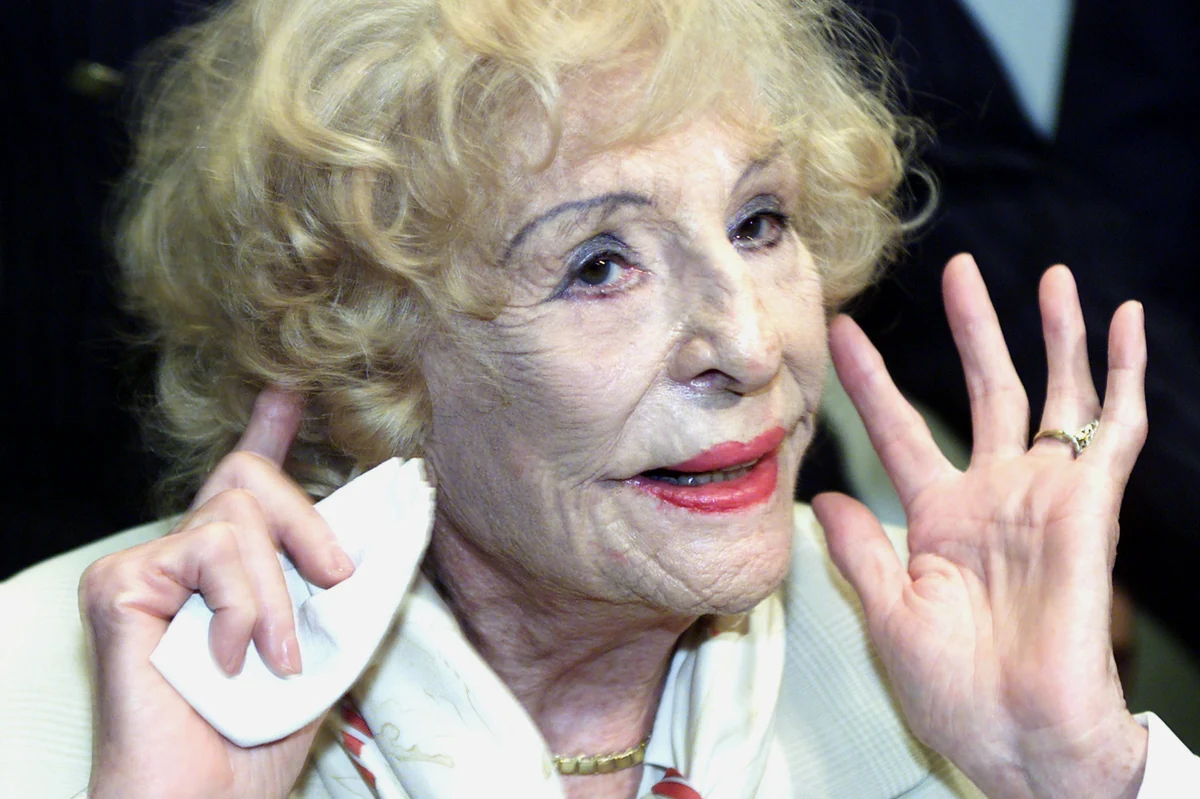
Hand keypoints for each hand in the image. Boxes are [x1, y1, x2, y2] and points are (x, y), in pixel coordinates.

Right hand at [80, 388, 354, 798]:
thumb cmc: (256, 736)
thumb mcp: (320, 644)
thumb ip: (333, 586)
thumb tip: (366, 539)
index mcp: (229, 568)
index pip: (245, 484)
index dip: (268, 432)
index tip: (288, 393)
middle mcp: (184, 557)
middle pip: (247, 476)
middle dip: (308, 522)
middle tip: (336, 581)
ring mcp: (147, 567)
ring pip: (236, 516)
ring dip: (278, 594)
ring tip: (277, 659)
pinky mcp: (120, 584)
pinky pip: (210, 552)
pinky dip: (241, 609)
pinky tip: (231, 661)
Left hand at [813, 255, 1148, 798]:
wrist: (1019, 735)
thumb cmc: (956, 690)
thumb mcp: (890, 613)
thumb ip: (862, 550)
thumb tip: (823, 497)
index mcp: (940, 518)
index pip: (899, 430)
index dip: (872, 382)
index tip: (844, 332)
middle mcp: (994, 495)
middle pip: (983, 391)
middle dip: (972, 330)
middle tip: (957, 268)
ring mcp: (1045, 496)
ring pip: (1054, 395)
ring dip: (1054, 334)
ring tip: (1047, 274)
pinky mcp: (1092, 505)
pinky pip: (1114, 428)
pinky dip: (1122, 374)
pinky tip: (1125, 321)